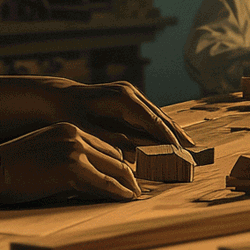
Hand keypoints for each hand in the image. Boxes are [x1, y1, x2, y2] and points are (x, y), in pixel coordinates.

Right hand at [0, 122, 140, 203]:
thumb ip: (64, 155)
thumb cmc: (12, 166)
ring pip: (114, 168)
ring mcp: (75, 151)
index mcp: (68, 129)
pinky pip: (104, 183)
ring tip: (135, 194)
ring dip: (127, 183)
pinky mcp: (72, 169)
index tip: (126, 174)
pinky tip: (127, 198)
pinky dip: (118, 192)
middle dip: (128, 172)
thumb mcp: (43, 150)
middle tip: (137, 186)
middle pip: (113, 154)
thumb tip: (85, 175)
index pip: (103, 145)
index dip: (118, 161)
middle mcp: (75, 135)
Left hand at [29, 77, 195, 155]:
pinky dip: (160, 127)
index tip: (182, 154)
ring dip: (172, 131)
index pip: (154, 121)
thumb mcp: (89, 132)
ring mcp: (130, 92)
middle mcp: (130, 92)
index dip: (169, 139)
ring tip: (188, 148)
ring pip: (157, 114)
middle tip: (194, 153)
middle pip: (161, 116)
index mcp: (123, 99)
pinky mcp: (127, 97)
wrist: (56, 97)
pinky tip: (170, 139)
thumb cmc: (68, 115)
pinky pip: (149, 114)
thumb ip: (115, 143)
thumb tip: (139, 157)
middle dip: (177, 135)